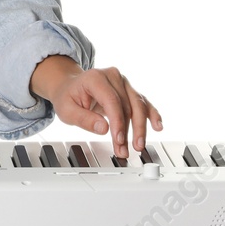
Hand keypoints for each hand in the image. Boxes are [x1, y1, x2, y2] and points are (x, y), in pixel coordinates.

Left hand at [42, 65, 161, 158]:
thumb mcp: (66, 110)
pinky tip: (158, 125)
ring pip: (138, 105)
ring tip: (138, 145)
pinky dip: (151, 115)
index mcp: (95, 78)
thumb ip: (84, 119)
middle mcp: (112, 77)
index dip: (118, 122)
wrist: (68, 86)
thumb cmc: (67, 96)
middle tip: (127, 149)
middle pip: (127, 105)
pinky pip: (143, 103)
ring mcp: (123, 82)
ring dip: (140, 128)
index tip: (118, 140)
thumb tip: (104, 129)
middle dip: (128, 130)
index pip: (112, 101)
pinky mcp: (129, 90)